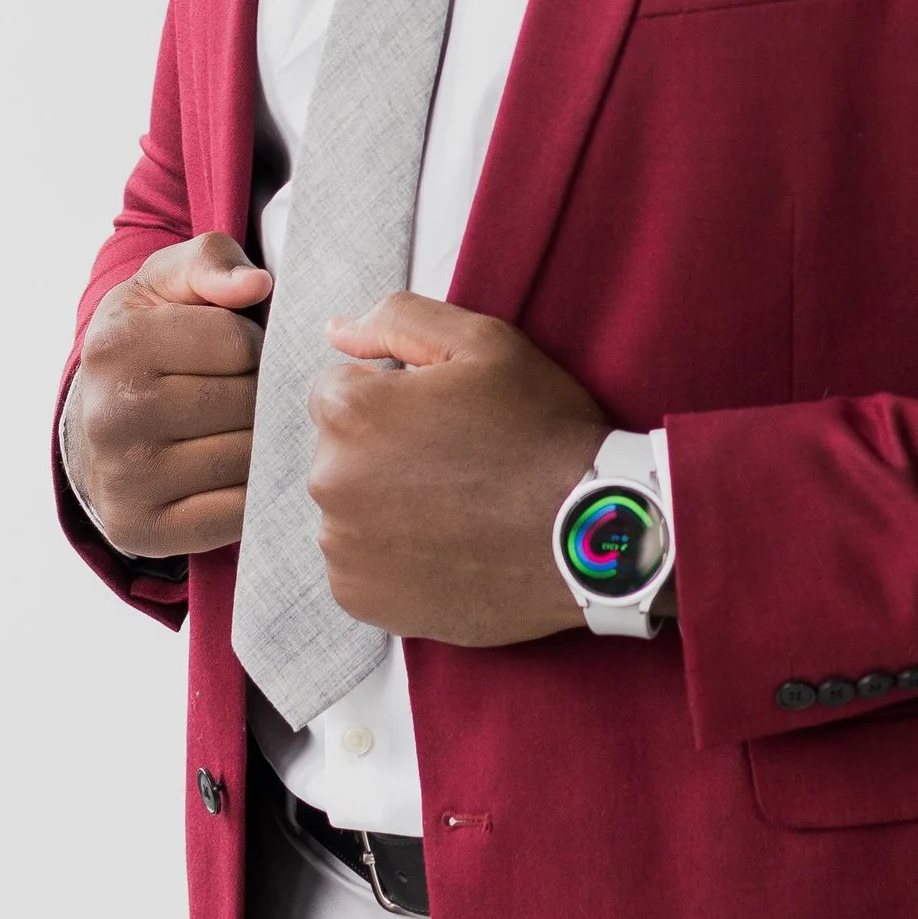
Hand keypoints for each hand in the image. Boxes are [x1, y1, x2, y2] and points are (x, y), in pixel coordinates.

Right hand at [65, 234, 272, 561]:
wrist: (94, 426)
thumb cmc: (146, 343)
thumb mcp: (165, 284)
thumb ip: (211, 261)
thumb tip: (255, 285)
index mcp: (116, 345)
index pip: (240, 342)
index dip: (251, 343)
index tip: (230, 349)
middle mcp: (112, 415)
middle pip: (247, 402)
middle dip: (259, 392)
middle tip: (238, 391)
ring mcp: (126, 479)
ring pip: (248, 457)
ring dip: (260, 440)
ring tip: (236, 427)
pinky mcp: (144, 531)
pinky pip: (236, 513)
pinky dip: (250, 491)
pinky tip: (231, 469)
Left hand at [309, 293, 607, 645]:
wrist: (588, 537)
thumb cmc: (542, 434)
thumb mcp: (484, 344)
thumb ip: (399, 321)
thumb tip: (337, 331)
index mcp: (350, 412)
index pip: (339, 390)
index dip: (394, 398)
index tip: (442, 418)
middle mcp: (329, 481)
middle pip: (340, 451)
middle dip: (384, 450)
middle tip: (456, 463)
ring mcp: (342, 547)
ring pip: (350, 507)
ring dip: (386, 504)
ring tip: (457, 508)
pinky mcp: (361, 597)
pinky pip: (360, 564)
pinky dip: (393, 557)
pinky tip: (446, 546)